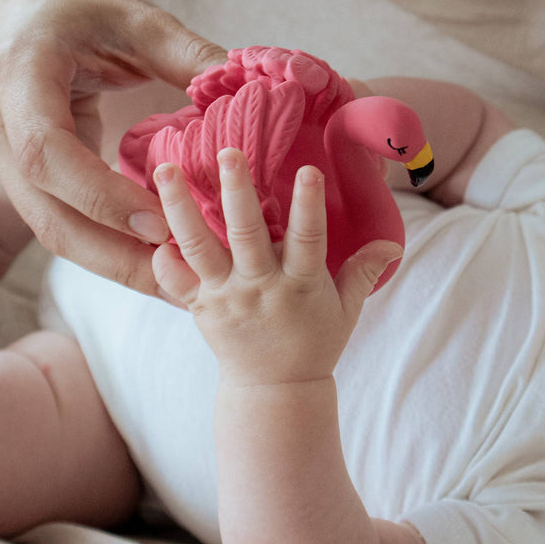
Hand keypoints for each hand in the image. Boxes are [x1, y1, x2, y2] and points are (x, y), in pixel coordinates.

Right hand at [0, 0, 227, 296]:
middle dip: (116, 257)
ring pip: (51, 231)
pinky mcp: (14, 178)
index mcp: (18, 74)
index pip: (48, 153)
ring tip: (177, 287)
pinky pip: (60, 222)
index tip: (159, 223)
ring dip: (115, 264)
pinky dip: (107, 246)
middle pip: (47, 214)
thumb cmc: (82, 10)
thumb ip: (189, 55)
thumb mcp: (139, 20)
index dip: (101, 196)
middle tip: (182, 285)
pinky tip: (154, 262)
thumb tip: (246, 92)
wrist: (21, 11)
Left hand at [151, 148, 401, 385]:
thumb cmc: (314, 343)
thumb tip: (394, 243)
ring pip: (199, 247)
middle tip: (226, 152)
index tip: (307, 170)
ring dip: (180, 207)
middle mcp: (260, 288)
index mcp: (301, 285)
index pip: (308, 239)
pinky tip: (150, 226)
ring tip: (165, 169)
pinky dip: (162, 257)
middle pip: (245, 235)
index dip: (309, 205)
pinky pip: (174, 281)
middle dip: (236, 192)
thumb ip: (364, 271)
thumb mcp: (346, 309)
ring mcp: (226, 297)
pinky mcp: (200, 307)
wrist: (274, 391)